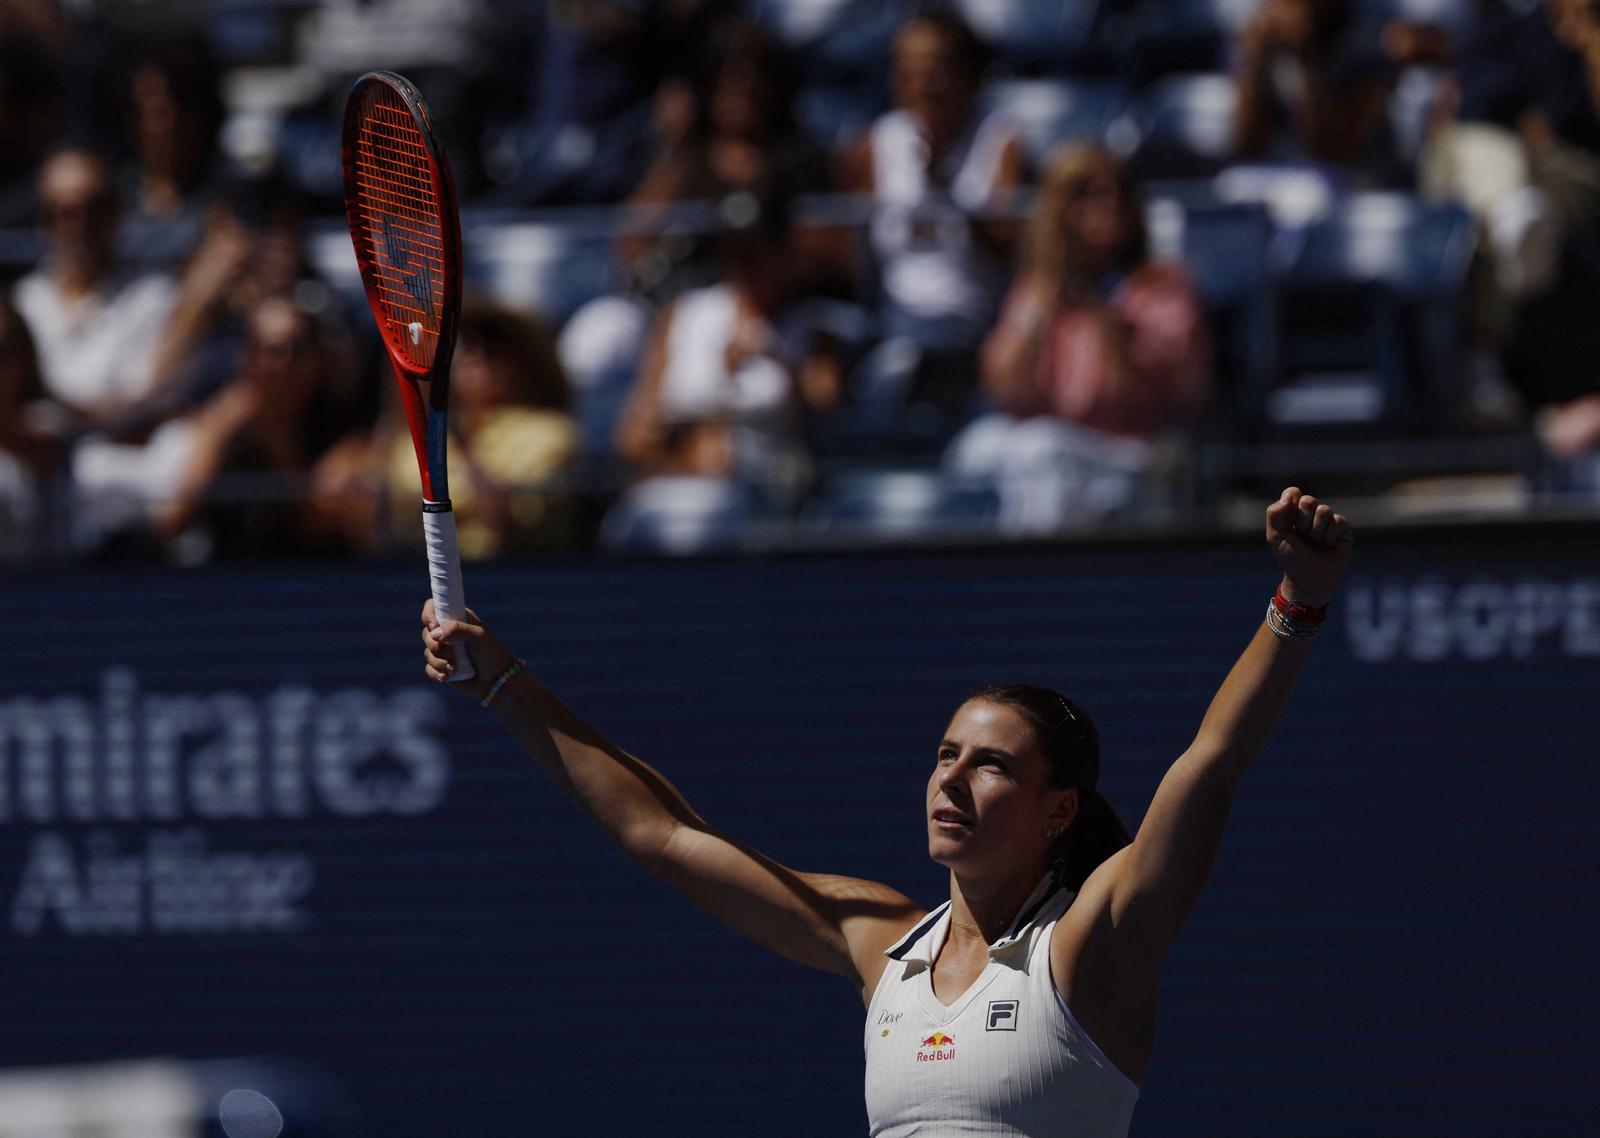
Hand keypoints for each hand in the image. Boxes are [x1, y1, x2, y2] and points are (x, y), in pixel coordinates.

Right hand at [420, 600, 516, 698]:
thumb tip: (434, 634)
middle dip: (435, 645)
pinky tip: (448, 677)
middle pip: (427, 633)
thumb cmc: (491, 653)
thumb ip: (457, 629)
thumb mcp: (478, 635)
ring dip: (439, 661)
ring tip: (454, 667)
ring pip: (427, 652)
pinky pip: (429, 668)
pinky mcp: (442, 667)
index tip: (434, 626)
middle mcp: (448, 633)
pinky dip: (437, 673)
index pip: (433, 607)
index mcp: (457, 619)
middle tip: (451, 653)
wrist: (497, 680)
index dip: (429, 615)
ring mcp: (444, 651)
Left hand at [1265, 486, 1353, 608]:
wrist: (1309, 579)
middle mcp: (1311, 513)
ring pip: (1324, 511)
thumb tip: (1293, 493)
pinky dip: (1329, 537)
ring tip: (1315, 543)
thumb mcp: (1275, 536)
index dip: (1291, 506)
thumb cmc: (1290, 557)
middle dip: (1303, 522)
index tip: (1290, 524)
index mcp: (1293, 511)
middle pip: (1309, 500)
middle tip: (1302, 536)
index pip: (1294, 492)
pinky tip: (1328, 545)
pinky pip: (1338, 521)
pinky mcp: (1343, 528)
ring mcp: (1328, 520)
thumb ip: (1275, 513)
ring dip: (1316, 531)